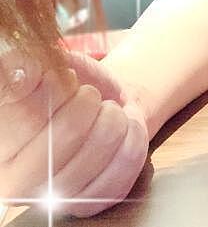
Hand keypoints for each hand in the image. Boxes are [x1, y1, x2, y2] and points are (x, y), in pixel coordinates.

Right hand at [0, 47, 148, 218]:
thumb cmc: (72, 86)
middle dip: (88, 100)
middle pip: (68, 131)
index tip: (59, 79)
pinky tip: (122, 129)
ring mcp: (54, 198)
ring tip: (106, 112)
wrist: (105, 104)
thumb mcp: (49, 66)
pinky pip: (126, 162)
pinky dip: (133, 135)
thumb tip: (21, 71)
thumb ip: (31, 68)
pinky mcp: (91, 203)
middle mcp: (17, 181)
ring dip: (113, 116)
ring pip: (102, 144)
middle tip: (88, 95)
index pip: (24, 117)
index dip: (51, 91)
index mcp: (1, 146)